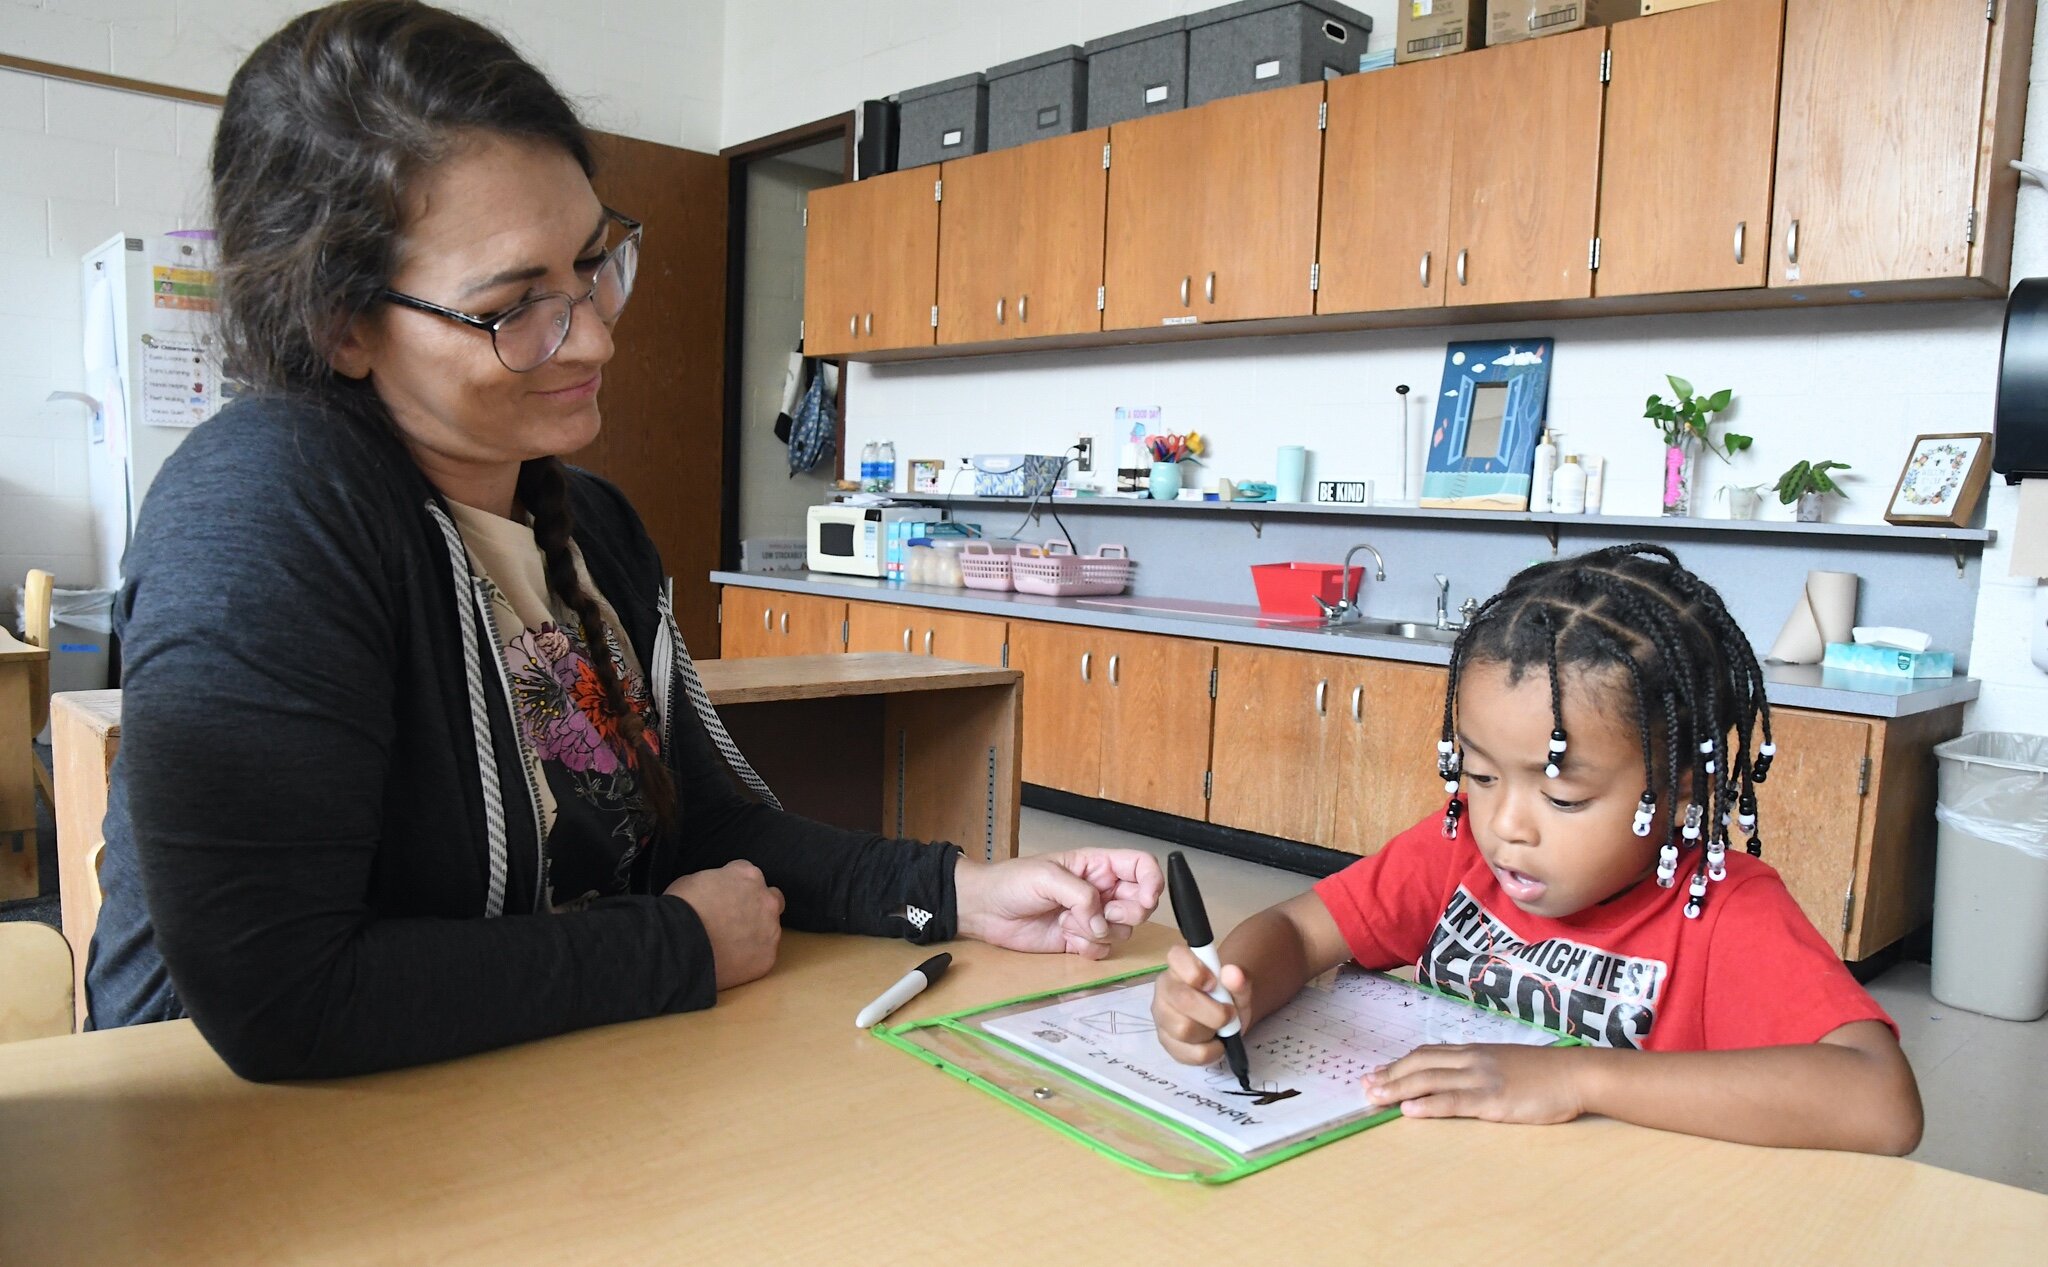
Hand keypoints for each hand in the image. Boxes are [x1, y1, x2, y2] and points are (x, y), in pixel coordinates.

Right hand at [663, 861, 784, 989]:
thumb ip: (715, 883)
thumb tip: (714, 893)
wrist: (679, 945)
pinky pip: (762, 957)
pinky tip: (729, 962)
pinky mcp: (767, 958)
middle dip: (758, 907)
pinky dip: (749, 959)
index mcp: (748, 875)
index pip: (749, 875)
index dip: (734, 888)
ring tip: (728, 946)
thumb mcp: (693, 880)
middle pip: (771, 900)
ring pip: (770, 931)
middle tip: (735, 921)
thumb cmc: (679, 910)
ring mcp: (770, 931)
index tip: (723, 899)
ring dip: (755, 935)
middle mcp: (766, 900)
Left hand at [954, 849, 1162, 958]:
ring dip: (1101, 932)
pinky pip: (1102, 950)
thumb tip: (1101, 920)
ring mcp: (1091, 918)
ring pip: (1123, 931)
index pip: (1142, 866)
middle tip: (1103, 914)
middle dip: (1127, 913)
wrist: (985, 910)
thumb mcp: (1047, 876)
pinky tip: (1065, 938)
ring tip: (1069, 923)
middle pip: (1140, 904)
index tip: (1145, 898)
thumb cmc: (1011, 882)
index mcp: (1097, 865)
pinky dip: (1088, 948)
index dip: (1152, 881)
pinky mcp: (1079, 941)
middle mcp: (1100, 891)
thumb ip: (1081, 895)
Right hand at [1150, 943, 1252, 1066]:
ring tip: (1217, 1028)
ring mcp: (1162, 1016)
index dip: (1195, 970)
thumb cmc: (1227, 997)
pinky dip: (1210, 1052)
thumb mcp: (1240, 988)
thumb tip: (1233, 973)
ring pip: (1183, 1029)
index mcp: (1180, 965)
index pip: (1176, 956)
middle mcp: (1165, 988)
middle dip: (1214, 1012)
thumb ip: (1239, 980)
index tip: (1213, 984)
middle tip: (1229, 1015)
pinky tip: (1214, 1043)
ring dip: (1210, 1032)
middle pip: (1182, 999)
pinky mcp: (1165, 1042)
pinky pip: (1187, 1053)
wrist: (1225, 1021)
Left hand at [1364, 1043, 1585, 1123]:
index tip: (1376, 1072)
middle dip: (1390, 1075)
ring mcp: (1482, 1078)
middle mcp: (1472, 1060)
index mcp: (1474, 1051)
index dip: (1398, 1064)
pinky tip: (1409, 1111)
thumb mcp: (1506, 1062)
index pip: (1426, 1054)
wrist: (1577, 1074)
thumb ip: (1480, 1066)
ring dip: (1398, 1089)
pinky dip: (1429, 1105)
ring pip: (1430, 1080)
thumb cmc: (1545, 1072)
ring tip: (1374, 1097)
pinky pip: (1455, 1101)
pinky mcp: (1494, 1099)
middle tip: (1365, 1086)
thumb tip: (1455, 1074)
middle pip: (1420, 1064)